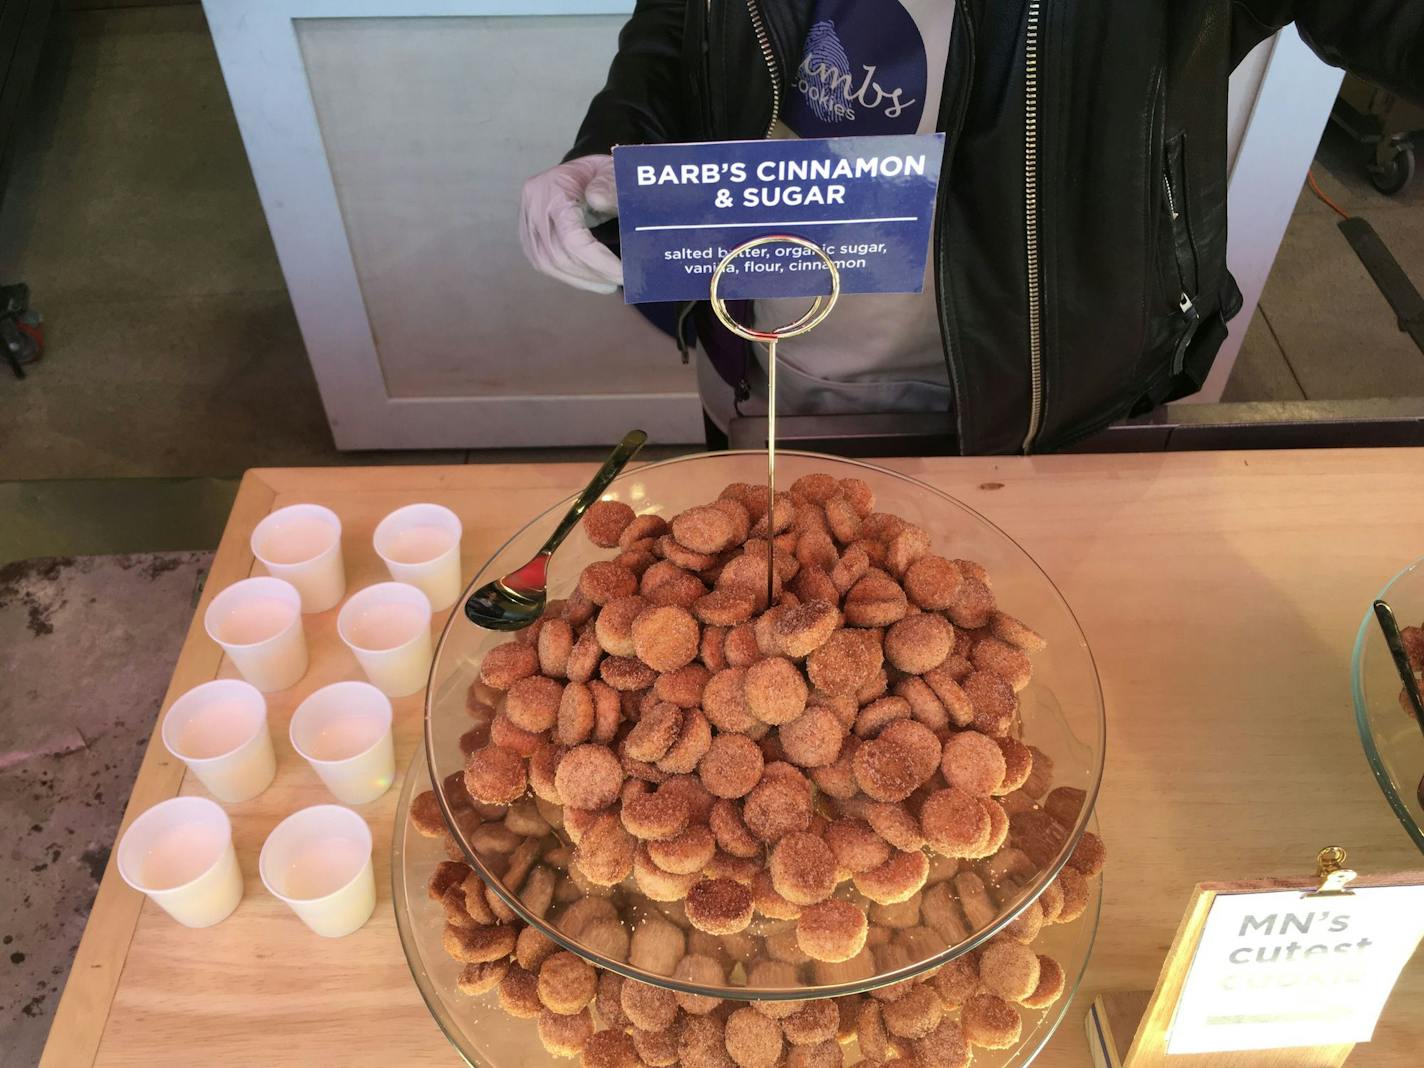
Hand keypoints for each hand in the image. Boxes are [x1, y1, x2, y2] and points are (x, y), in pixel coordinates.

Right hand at [519, 155, 622, 293]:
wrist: (580, 172)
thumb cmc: (600, 174)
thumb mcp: (612, 172)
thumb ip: (610, 185)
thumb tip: (597, 200)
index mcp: (550, 189)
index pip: (570, 236)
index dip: (598, 261)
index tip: (623, 273)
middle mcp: (532, 205)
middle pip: (557, 254)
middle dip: (592, 273)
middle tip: (620, 280)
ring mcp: (525, 221)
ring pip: (548, 263)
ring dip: (581, 279)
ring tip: (608, 283)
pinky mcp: (527, 236)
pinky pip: (544, 263)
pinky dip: (569, 275)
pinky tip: (591, 279)